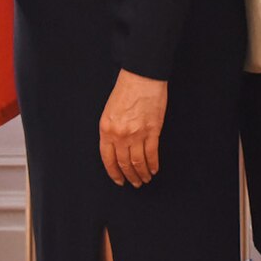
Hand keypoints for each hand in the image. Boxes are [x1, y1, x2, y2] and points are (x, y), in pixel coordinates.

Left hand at [98, 70, 166, 187]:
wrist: (142, 77)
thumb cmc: (125, 90)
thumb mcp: (109, 111)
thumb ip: (111, 131)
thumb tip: (116, 149)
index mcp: (106, 129)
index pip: (108, 159)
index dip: (114, 173)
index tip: (119, 180)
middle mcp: (120, 135)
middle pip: (124, 163)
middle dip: (129, 176)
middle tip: (134, 183)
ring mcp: (137, 134)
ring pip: (138, 162)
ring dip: (142, 173)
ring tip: (145, 179)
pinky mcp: (152, 131)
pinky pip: (152, 154)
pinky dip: (153, 164)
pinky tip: (154, 169)